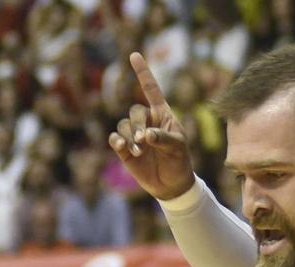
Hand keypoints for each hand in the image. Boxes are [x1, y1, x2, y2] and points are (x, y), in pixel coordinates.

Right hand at [109, 52, 194, 200]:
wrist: (171, 184)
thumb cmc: (179, 161)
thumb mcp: (178, 148)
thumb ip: (163, 139)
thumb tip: (145, 135)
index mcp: (162, 115)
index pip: (151, 90)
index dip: (143, 73)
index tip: (134, 55)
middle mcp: (147, 121)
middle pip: (135, 112)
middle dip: (138, 124)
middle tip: (144, 140)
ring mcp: (134, 135)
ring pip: (124, 126)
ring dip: (130, 137)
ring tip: (140, 151)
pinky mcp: (125, 149)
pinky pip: (115, 139)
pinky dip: (118, 141)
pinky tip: (123, 147)